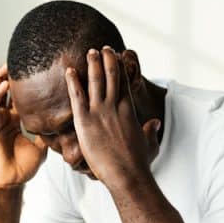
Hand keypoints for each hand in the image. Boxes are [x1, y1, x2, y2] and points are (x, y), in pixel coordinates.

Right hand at [0, 65, 46, 188]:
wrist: (12, 182)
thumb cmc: (23, 167)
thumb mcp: (42, 144)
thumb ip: (48, 131)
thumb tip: (65, 121)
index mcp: (14, 120)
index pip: (18, 96)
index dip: (23, 83)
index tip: (35, 69)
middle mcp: (3, 117)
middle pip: (4, 89)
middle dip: (10, 74)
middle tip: (20, 59)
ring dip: (0, 78)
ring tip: (9, 65)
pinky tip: (5, 85)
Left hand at [64, 47, 159, 187]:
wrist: (127, 175)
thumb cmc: (139, 162)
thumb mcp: (149, 142)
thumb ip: (150, 130)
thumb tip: (155, 122)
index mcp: (129, 109)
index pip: (124, 82)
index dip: (120, 67)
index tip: (118, 56)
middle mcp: (114, 106)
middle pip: (111, 75)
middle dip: (107, 59)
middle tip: (103, 48)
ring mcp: (99, 112)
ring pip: (95, 81)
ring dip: (92, 64)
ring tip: (90, 51)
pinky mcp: (85, 121)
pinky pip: (77, 96)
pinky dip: (73, 81)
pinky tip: (68, 70)